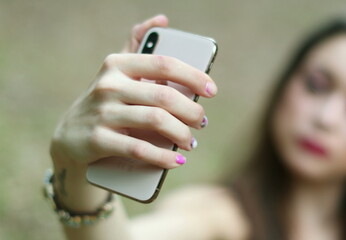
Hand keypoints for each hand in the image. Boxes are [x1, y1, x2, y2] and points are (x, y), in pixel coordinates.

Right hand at [50, 15, 217, 170]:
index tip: (211, 91)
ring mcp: (101, 112)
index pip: (165, 64)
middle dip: (192, 112)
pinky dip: (164, 157)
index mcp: (118, 64)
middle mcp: (108, 85)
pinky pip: (139, 149)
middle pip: (164, 96)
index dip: (193, 76)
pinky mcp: (97, 140)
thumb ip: (137, 44)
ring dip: (182, 134)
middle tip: (201, 122)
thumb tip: (162, 19)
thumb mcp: (117, 72)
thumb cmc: (107, 101)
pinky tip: (177, 161)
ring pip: (155, 121)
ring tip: (190, 142)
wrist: (70, 137)